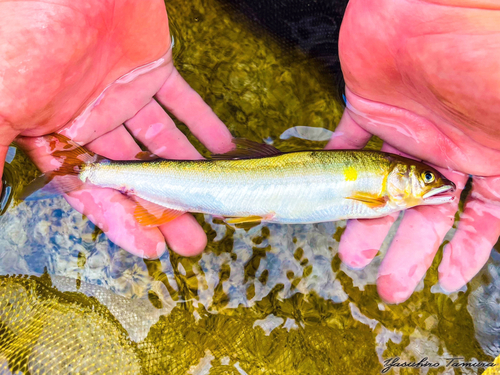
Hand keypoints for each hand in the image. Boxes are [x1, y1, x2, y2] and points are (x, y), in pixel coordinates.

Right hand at [3, 0, 232, 257]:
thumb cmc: (22, 37)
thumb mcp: (3, 106)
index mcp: (55, 134)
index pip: (93, 191)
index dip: (122, 221)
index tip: (153, 248)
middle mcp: (91, 120)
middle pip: (134, 175)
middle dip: (163, 207)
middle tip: (192, 240)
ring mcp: (124, 94)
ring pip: (162, 145)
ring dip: (188, 173)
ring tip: (214, 203)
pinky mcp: (151, 67)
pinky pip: (183, 101)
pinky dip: (203, 123)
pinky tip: (222, 148)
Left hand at [328, 0, 499, 302]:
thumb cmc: (484, 46)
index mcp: (489, 153)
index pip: (481, 217)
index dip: (466, 251)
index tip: (444, 281)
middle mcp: (447, 147)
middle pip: (426, 212)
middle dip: (409, 253)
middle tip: (388, 287)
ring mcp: (407, 129)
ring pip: (383, 188)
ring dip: (367, 224)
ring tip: (352, 257)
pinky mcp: (368, 107)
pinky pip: (347, 146)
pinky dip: (335, 171)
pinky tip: (327, 198)